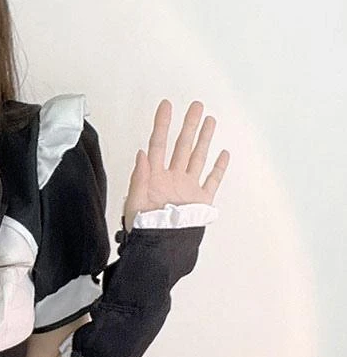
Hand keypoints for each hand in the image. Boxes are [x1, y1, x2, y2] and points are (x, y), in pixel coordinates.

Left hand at [124, 99, 229, 232]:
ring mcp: (187, 189)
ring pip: (198, 158)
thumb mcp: (134, 204)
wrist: (160, 251)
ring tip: (209, 120)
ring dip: (204, 139)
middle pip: (182, 146)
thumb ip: (139, 178)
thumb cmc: (143, 230)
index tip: (166, 106)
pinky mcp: (200, 201)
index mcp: (154, 178)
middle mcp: (172, 179)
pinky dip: (219, 168)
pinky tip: (223, 154)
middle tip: (196, 106)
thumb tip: (141, 153)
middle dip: (189, 125)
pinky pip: (212, 181)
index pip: (158, 144)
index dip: (161, 124)